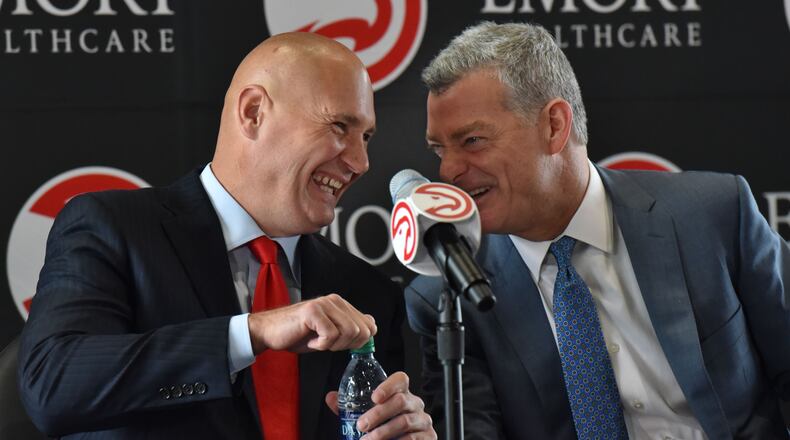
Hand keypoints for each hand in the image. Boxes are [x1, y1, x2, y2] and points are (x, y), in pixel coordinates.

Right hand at [247, 294, 375, 353]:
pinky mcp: (313, 312)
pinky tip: (310, 340)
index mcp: (341, 304)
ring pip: (348, 332)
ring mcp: (324, 304)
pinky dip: (321, 345)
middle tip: (326, 344)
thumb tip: (371, 327)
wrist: (270, 332)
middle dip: (346, 345)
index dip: (359, 342)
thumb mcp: (328, 333)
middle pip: (361, 331)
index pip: (369, 325)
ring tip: (318, 341)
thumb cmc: (298, 334)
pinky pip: (330, 335)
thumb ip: (348, 328)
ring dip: (333, 345)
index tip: (340, 345)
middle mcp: (335, 301)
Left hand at [325, 372, 435, 439]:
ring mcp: (423, 420)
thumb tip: (331, 398)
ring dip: (383, 432)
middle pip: (400, 401)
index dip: (388, 385)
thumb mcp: (368, 417)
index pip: (400, 380)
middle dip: (378, 414)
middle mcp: (415, 404)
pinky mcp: (429, 437)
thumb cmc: (386, 429)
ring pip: (405, 421)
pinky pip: (413, 439)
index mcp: (401, 394)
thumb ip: (350, 408)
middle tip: (361, 425)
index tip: (373, 397)